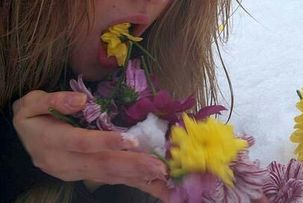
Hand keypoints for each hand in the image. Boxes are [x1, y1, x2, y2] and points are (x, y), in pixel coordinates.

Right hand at [12, 90, 169, 198]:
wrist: (23, 138)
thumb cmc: (32, 117)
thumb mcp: (32, 103)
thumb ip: (54, 100)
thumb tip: (80, 100)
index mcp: (51, 142)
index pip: (82, 143)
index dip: (106, 142)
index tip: (131, 140)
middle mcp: (64, 162)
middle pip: (101, 164)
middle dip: (132, 165)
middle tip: (158, 166)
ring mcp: (74, 173)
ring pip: (108, 176)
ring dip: (137, 177)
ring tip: (161, 177)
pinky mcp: (84, 177)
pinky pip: (111, 180)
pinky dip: (134, 182)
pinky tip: (153, 184)